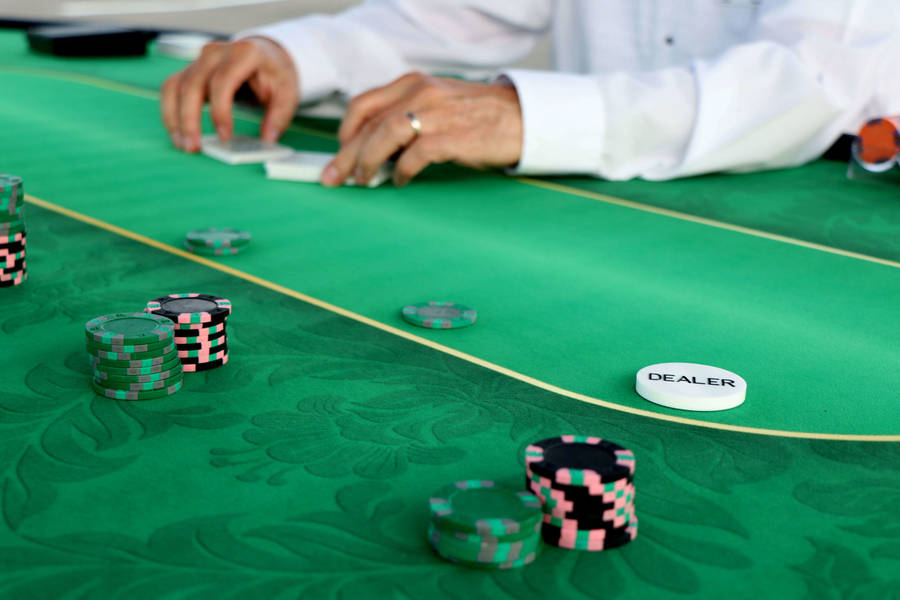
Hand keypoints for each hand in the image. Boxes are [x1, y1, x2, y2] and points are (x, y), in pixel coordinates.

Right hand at [160, 37, 299, 152]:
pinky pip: (171, 89)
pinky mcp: (190, 71)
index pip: (223, 81)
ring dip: (174, 117)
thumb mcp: (287, 93)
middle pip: (192, 84)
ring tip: (182, 145)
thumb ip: (278, 117)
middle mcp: (216, 53)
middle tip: (194, 147)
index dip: (220, 110)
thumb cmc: (274, 74)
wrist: (264, 56)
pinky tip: (177, 133)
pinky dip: (170, 111)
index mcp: (243, 54)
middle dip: (189, 118)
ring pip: (176, 86)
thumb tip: (267, 141)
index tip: (224, 136)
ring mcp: (200, 60)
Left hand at [322, 73, 522, 186]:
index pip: (364, 104)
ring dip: (367, 162)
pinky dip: (400, 171)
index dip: (344, 131)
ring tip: (364, 181)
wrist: (525, 117)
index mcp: (414, 83)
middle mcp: (422, 93)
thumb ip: (409, 113)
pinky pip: (414, 156)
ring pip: (384, 135)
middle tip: (333, 178)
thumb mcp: (439, 102)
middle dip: (346, 154)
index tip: (338, 152)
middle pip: (368, 123)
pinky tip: (400, 181)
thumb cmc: (481, 115)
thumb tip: (377, 146)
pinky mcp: (452, 137)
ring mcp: (437, 114)